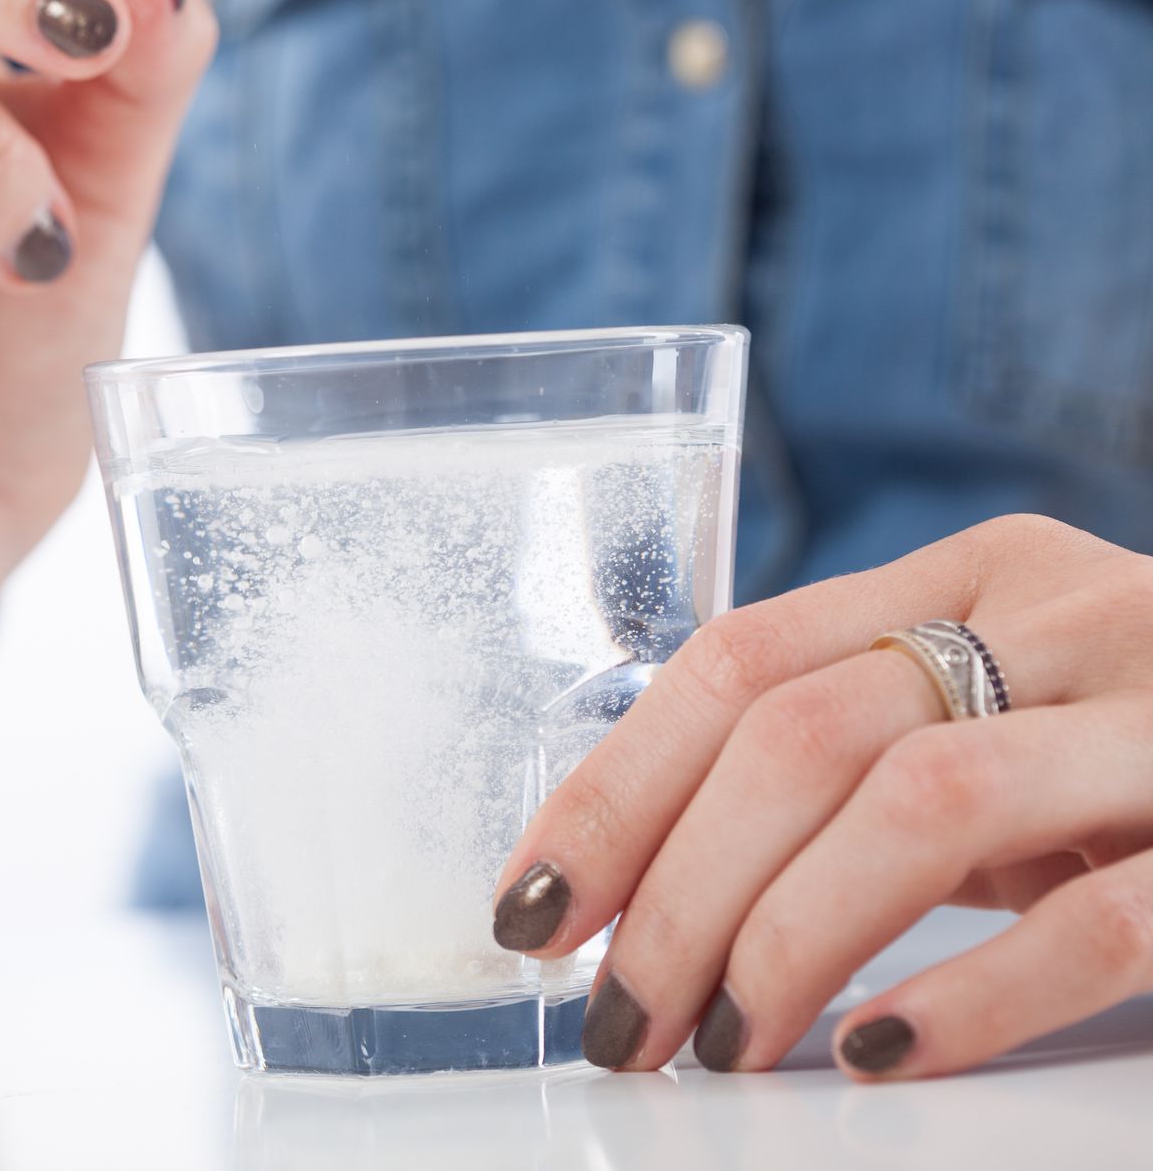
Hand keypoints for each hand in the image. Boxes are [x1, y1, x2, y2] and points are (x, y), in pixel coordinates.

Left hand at [491, 514, 1152, 1079]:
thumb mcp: (1001, 717)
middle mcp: (1072, 614)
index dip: (614, 789)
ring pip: (923, 801)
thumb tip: (646, 872)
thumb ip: (861, 749)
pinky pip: (1102, 919)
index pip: (739, 659)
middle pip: (802, 733)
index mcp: (978, 572)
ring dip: (784, 935)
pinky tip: (880, 1053)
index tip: (534, 905)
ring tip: (720, 1041)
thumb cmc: (1142, 761)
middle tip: (619, 1018)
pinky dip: (971, 992)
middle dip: (674, 888)